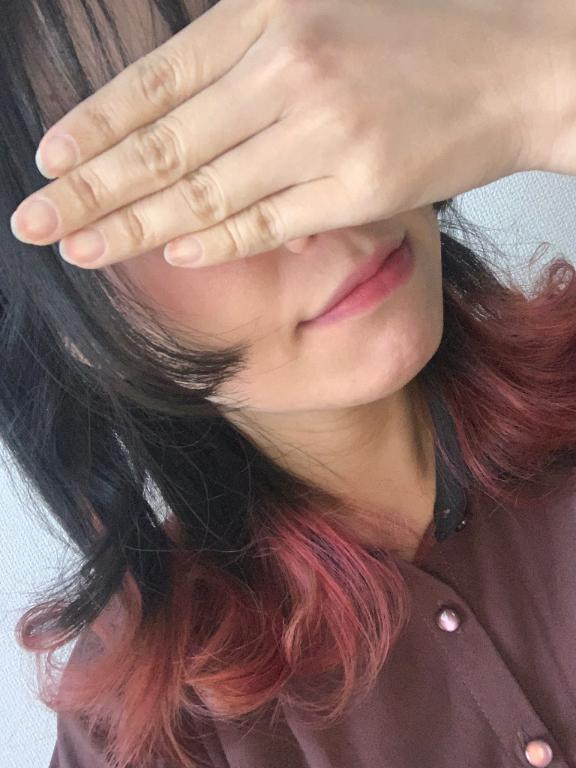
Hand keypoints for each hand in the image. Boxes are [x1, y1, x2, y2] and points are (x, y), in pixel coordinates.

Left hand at [8, 0, 572, 269]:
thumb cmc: (418, 33)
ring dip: (136, 227)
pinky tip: (170, 253)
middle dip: (92, 189)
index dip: (97, 126)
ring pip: (207, 193)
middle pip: (166, 145)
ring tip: (82, 249)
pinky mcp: (360, 189)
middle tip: (36, 221)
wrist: (517, 64)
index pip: (157, 81)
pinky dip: (217, 241)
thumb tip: (174, 107)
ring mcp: (324, 134)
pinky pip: (269, 223)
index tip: (51, 162)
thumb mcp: (319, 7)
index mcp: (268, 13)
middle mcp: (288, 71)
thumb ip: (244, 52)